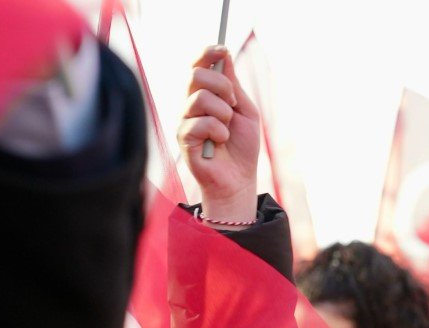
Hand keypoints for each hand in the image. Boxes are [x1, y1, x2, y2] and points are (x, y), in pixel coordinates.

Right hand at [177, 45, 260, 221]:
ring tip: (227, 130)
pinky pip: (201, 122)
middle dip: (223, 86)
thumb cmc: (242, 147)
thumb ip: (234, 86)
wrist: (239, 178)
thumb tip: (224, 56)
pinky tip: (220, 142)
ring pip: (200, 97)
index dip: (207, 54)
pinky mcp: (183, 137)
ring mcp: (184, 119)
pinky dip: (219, 131)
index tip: (222, 49)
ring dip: (223, 113)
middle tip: (234, 103)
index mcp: (204, 95)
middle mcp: (190, 104)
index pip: (198, 66)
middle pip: (197, 75)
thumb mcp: (245, 111)